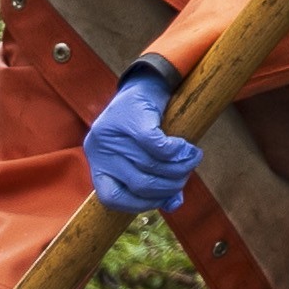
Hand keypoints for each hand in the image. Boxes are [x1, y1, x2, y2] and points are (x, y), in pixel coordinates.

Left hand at [83, 63, 198, 213]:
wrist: (145, 82)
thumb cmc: (144, 124)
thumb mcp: (141, 155)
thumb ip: (153, 180)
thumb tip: (174, 206)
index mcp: (97, 164)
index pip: (112, 198)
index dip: (140, 204)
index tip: (161, 199)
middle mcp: (99, 150)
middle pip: (139, 183)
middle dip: (168, 185)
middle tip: (185, 176)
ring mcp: (112, 133)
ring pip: (151, 165)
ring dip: (178, 169)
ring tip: (191, 161)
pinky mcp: (132, 117)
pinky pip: (156, 145)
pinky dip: (176, 152)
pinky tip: (187, 149)